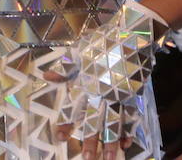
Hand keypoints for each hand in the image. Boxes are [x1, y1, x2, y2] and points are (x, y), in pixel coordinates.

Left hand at [44, 0, 168, 158]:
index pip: (74, 108)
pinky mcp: (134, 94)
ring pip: (114, 123)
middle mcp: (102, 93)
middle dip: (90, 142)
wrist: (133, 33)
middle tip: (87, 159)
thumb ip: (65, 67)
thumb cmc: (104, 40)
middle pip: (95, 121)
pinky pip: (131, 116)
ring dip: (111, 143)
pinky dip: (129, 130)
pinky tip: (126, 144)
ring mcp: (120, 95)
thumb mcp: (79, 50)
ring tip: (109, 159)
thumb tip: (46, 76)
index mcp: (86, 83)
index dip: (66, 123)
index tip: (59, 138)